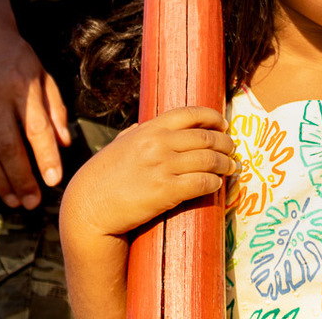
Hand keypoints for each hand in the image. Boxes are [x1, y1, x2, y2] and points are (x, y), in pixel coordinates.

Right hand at [0, 19, 71, 209]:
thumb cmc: (17, 57)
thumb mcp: (43, 74)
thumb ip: (55, 109)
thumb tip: (65, 144)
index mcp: (22, 86)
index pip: (36, 129)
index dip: (45, 157)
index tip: (54, 181)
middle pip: (8, 147)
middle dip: (22, 179)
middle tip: (33, 203)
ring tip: (13, 200)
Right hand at [63, 106, 235, 237]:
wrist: (89, 207)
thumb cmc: (101, 178)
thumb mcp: (117, 146)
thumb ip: (133, 134)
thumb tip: (143, 126)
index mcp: (149, 129)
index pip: (190, 114)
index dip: (212, 118)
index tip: (223, 125)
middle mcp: (158, 143)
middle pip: (206, 137)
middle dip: (225, 143)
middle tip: (232, 150)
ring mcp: (163, 167)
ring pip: (209, 160)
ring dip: (225, 164)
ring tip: (231, 168)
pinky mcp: (166, 191)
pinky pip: (201, 183)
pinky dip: (214, 183)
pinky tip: (217, 185)